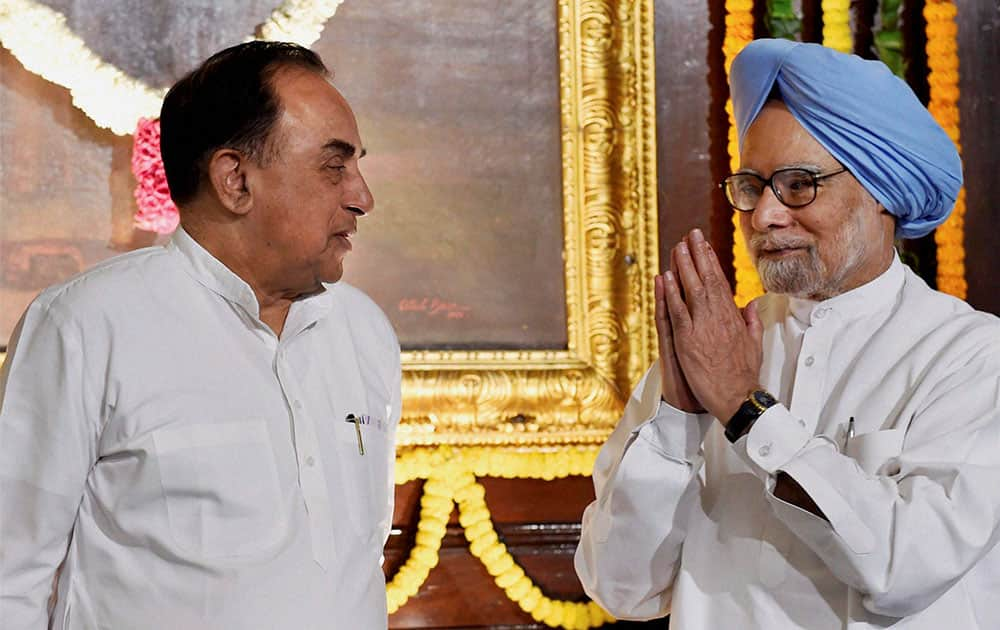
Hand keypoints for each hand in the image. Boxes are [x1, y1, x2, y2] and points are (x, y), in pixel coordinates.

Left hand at [662, 229, 763, 422]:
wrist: (737, 396)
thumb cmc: (744, 374)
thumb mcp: (754, 343)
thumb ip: (751, 321)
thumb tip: (749, 304)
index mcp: (732, 316)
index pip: (720, 281)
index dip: (710, 262)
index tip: (704, 245)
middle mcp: (718, 316)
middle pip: (706, 278)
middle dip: (697, 254)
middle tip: (690, 234)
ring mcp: (702, 326)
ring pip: (691, 289)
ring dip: (683, 266)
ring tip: (677, 246)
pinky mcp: (688, 339)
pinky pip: (677, 311)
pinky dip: (671, 293)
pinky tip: (666, 277)